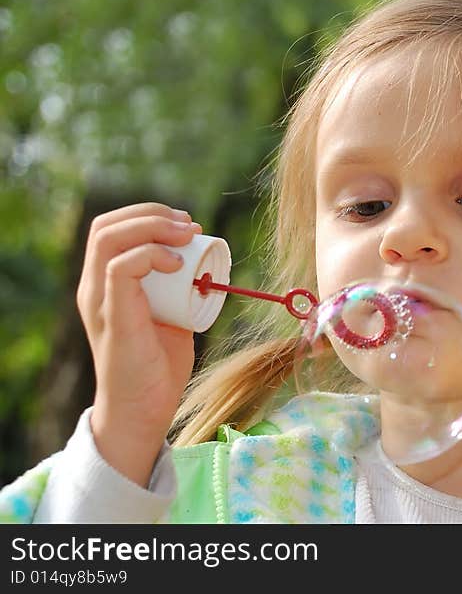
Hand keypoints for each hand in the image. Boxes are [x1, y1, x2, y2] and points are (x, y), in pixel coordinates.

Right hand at [76, 202, 201, 486]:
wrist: (144, 409)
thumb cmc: (158, 366)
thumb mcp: (171, 316)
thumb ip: (177, 291)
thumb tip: (205, 265)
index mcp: (105, 284)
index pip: (110, 228)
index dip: (147, 214)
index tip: (187, 224)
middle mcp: (94, 288)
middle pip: (106, 225)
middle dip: (151, 213)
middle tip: (190, 225)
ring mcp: (100, 301)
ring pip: (108, 239)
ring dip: (152, 227)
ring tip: (187, 236)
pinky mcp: (113, 317)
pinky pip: (120, 269)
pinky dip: (150, 255)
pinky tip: (177, 263)